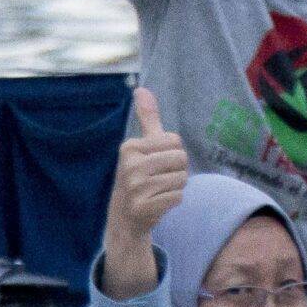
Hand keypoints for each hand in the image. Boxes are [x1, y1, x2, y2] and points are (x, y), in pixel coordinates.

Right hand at [109, 87, 188, 242]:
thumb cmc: (138, 176)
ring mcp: (136, 188)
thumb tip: (142, 89)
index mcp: (129, 147)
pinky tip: (158, 202)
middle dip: (177, 170)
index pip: (175, 140)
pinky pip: (178, 197)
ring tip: (158, 190)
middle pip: (181, 159)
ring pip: (181, 179)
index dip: (172, 152)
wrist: (124, 217)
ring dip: (176, 186)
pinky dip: (172, 200)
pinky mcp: (144, 208)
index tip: (156, 162)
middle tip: (160, 178)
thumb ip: (147, 119)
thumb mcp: (140, 146)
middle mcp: (130, 166)